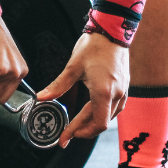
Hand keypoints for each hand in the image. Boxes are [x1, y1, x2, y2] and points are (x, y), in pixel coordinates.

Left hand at [36, 33, 128, 147]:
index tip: (65, 137)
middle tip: (68, 134)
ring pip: (110, 117)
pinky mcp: (125, 86)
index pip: (95, 124)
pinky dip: (103, 114)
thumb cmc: (94, 45)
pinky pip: (116, 108)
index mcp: (104, 92)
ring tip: (78, 125)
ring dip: (93, 123)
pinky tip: (94, 112)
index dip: (79, 133)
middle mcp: (117, 94)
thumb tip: (41, 97)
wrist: (113, 30)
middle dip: (83, 130)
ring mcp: (123, 90)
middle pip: (101, 123)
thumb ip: (58, 85)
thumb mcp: (73, 67)